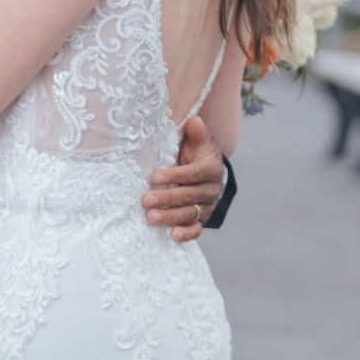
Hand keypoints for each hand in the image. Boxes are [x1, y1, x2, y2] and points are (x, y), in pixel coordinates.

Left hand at [144, 113, 225, 244]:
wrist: (205, 170)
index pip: (195, 173)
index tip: (155, 177)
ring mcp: (207, 206)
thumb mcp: (197, 139)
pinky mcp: (201, 219)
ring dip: (171, 217)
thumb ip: (197, 131)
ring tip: (151, 218)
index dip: (176, 175)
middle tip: (146, 200)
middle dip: (168, 198)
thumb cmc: (195, 151)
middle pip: (190, 196)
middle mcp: (212, 189)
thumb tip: (195, 122)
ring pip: (191, 214)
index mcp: (211, 168)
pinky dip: (187, 234)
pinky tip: (172, 236)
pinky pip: (196, 229)